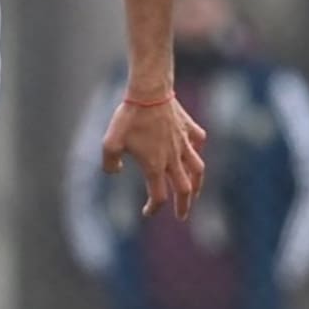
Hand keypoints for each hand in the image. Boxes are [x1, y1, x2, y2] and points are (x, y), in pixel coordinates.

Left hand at [101, 96, 206, 219]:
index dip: (153, 208)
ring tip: (194, 190)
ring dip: (197, 183)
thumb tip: (115, 172)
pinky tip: (194, 149)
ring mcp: (184, 143)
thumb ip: (110, 163)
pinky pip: (198, 141)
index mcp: (155, 166)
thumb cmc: (128, 118)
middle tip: (181, 215)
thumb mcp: (110, 142)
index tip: (147, 212)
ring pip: (197, 169)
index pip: (158, 196)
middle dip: (184, 205)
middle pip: (184, 189)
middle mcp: (173, 158)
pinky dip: (198, 148)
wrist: (148, 93)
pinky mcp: (188, 128)